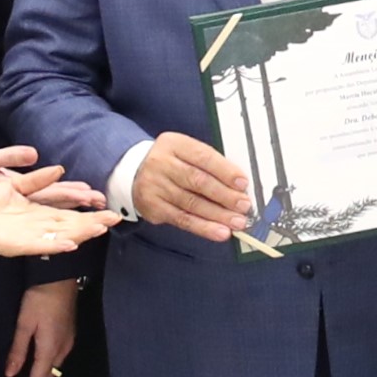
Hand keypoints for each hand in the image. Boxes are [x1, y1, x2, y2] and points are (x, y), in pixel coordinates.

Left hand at [0, 181, 115, 258]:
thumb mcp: (12, 184)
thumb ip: (36, 180)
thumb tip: (59, 170)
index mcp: (36, 210)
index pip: (67, 209)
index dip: (86, 208)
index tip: (106, 206)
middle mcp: (36, 224)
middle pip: (69, 223)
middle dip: (91, 223)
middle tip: (114, 220)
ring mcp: (27, 235)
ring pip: (59, 234)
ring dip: (79, 233)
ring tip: (99, 230)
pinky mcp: (16, 244)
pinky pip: (39, 245)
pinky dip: (54, 245)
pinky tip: (70, 244)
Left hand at [5, 280, 79, 376]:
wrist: (61, 277)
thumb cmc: (39, 298)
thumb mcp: (24, 324)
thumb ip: (18, 350)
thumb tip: (9, 375)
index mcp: (50, 349)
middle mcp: (62, 350)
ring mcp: (68, 342)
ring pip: (53, 368)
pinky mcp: (69, 334)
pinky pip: (57, 359)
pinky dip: (46, 367)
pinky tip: (38, 364)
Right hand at [132, 133, 253, 242]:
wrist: (133, 171)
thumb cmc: (170, 162)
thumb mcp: (185, 151)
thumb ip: (209, 164)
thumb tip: (238, 185)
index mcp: (175, 144)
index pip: (203, 157)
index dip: (225, 171)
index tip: (243, 183)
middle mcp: (162, 164)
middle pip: (198, 181)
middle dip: (225, 196)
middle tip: (244, 206)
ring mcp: (155, 186)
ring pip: (192, 203)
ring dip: (218, 215)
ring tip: (236, 222)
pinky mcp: (153, 207)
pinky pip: (182, 219)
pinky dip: (203, 227)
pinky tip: (219, 232)